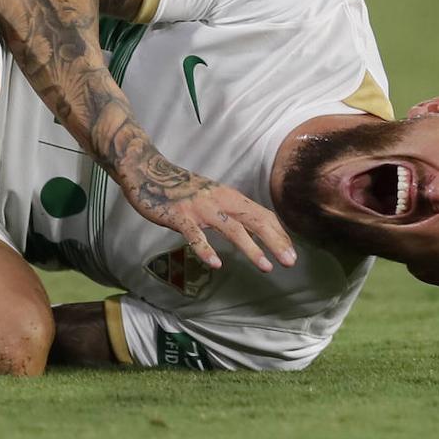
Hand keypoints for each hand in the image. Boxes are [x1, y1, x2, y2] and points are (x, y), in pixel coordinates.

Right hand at [118, 155, 295, 271]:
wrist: (148, 171)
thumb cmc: (180, 188)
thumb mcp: (210, 195)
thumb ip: (227, 209)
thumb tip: (249, 227)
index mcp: (229, 196)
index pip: (261, 214)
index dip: (278, 233)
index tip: (291, 251)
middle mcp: (219, 200)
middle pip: (254, 220)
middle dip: (275, 241)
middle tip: (290, 261)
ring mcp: (199, 208)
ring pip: (231, 228)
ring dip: (251, 248)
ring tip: (265, 266)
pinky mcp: (179, 216)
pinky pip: (195, 235)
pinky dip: (206, 249)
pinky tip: (216, 264)